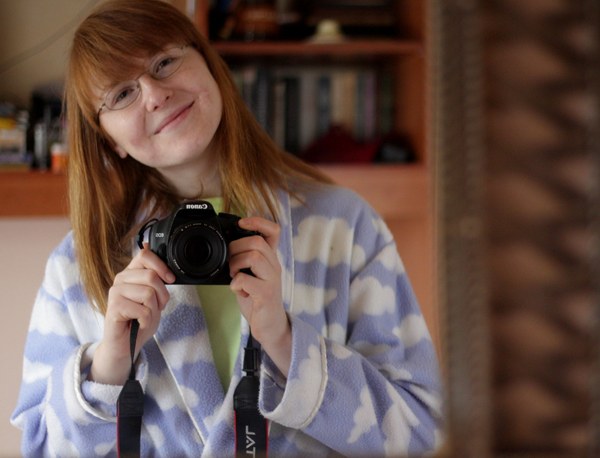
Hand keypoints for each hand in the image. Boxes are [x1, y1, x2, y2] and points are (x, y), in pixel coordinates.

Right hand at [89, 245, 174, 384]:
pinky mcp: (114, 307)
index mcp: (131, 273)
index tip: (170, 280)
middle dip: (162, 295)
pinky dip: (147, 320)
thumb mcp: (154, 295)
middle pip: (151, 276)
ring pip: (148, 293)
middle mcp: (121, 279)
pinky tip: (139, 322)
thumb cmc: (140, 319)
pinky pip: (142, 310)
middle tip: (156, 307)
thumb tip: (147, 245)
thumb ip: (154, 274)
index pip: (144, 255)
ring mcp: (115, 292)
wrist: (126, 345)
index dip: (161, 266)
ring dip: (154, 309)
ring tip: (145, 315)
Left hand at [228, 217, 290, 375]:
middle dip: (236, 248)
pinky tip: (239, 291)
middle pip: (257, 241)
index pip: (273, 231)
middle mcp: (274, 266)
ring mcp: (272, 279)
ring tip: (234, 276)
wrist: (270, 326)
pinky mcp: (266, 294)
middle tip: (230, 262)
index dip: (258, 221)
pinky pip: (245, 280)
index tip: (241, 223)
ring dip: (235, 264)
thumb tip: (226, 246)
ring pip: (253, 256)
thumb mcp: (252, 274)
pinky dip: (236, 284)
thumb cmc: (257, 299)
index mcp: (270, 258)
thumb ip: (245, 260)